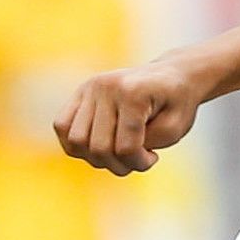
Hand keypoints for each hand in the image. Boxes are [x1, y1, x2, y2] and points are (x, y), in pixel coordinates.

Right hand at [56, 58, 205, 174]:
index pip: (125, 147)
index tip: (153, 158)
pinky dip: (75, 144)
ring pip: (76, 141)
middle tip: (137, 158)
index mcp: (134, 92)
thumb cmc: (176, 103)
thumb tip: (109, 153)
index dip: (139, 163)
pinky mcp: (80, 91)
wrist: (172, 75)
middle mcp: (106, 86)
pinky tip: (97, 145)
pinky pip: (62, 126)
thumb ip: (145, 146)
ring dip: (96, 158)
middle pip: (99, 148)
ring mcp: (90, 87)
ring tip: (117, 153)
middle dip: (119, 164)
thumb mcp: (175, 129)